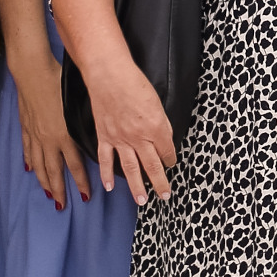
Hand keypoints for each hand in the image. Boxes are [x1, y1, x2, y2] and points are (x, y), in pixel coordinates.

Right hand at [13, 55, 90, 209]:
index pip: (74, 166)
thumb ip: (85, 122)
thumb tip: (100, 133)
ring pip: (39, 165)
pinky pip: (28, 151)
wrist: (33, 73)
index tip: (86, 196)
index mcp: (65, 135)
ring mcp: (35, 135)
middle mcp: (49, 140)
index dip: (81, 183)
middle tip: (62, 205)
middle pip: (54, 172)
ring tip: (48, 195)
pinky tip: (31, 170)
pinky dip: (30, 163)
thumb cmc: (58, 83)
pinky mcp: (26, 128)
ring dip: (44, 182)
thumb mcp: (78, 104)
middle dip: (59, 190)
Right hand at [84, 59, 177, 207]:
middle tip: (165, 196)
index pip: (167, 151)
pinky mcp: (104, 136)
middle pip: (152, 166)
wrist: (108, 74)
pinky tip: (109, 187)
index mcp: (156, 127)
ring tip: (142, 201)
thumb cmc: (134, 83)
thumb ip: (161, 124)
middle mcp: (139, 137)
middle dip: (160, 183)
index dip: (171, 159)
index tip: (172, 164)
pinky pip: (106, 159)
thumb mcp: (157, 102)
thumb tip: (164, 138)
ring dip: (137, 186)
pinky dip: (107, 174)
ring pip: (131, 168)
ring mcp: (120, 139)